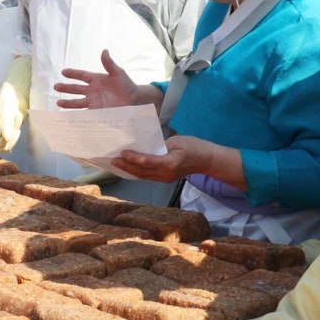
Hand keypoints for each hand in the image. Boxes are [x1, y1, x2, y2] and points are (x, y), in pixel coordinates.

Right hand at [0, 83, 27, 152]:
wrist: (11, 111)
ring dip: (12, 140)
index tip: (6, 121)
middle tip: (13, 126)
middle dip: (9, 135)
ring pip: (3, 148)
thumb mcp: (7, 114)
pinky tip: (13, 136)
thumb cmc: (7, 110)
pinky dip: (12, 143)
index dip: (3, 129)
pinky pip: (6, 150)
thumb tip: (6, 138)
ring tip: (14, 130)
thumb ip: (5, 125)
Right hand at [55, 49, 142, 108]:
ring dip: (68, 102)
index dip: (73, 74)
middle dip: (66, 88)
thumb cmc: (127, 86)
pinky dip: (76, 114)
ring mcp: (94, 101)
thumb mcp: (118, 73)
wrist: (135, 101)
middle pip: (76, 89)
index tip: (64, 72)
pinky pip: (84, 113)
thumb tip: (104, 51)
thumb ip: (109, 64)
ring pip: (78, 101)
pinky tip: (69, 115)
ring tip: (58, 102)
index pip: (82, 76)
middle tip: (56, 86)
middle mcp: (93, 91)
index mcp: (97, 80)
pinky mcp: (97, 111)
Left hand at [111, 135, 245, 187]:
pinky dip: (136, 171)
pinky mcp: (164, 178)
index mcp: (170, 164)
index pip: (147, 162)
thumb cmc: (194, 147)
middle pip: (141, 172)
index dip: (133, 158)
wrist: (207, 159)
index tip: (122, 152)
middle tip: (111, 160)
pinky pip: (147, 176)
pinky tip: (126, 167)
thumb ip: (159, 145)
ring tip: (115, 164)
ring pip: (142, 176)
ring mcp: (165, 178)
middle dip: (125, 166)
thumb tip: (143, 147)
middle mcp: (165, 174)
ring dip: (128, 170)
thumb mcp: (176, 142)